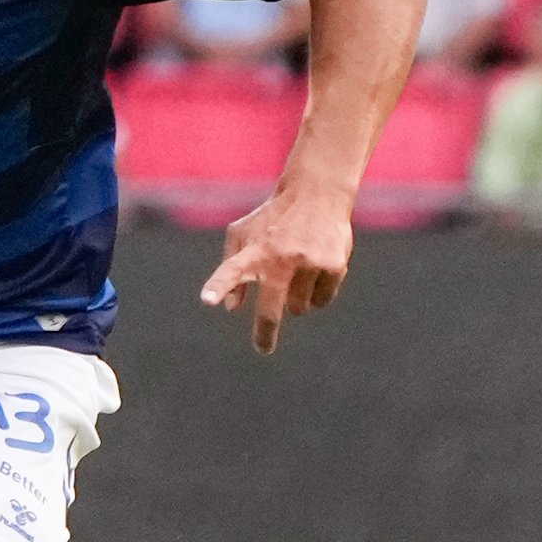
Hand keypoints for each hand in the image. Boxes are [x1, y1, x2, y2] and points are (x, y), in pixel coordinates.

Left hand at [200, 179, 355, 354]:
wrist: (316, 193)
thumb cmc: (272, 218)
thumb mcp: (242, 234)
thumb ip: (231, 267)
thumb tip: (232, 308)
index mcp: (254, 250)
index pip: (231, 270)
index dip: (220, 286)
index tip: (208, 300)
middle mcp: (280, 257)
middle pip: (270, 311)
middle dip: (265, 334)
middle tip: (263, 348)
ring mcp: (309, 262)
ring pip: (298, 307)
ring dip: (294, 300)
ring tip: (296, 272)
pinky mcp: (333, 265)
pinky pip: (321, 300)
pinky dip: (317, 294)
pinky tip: (316, 270)